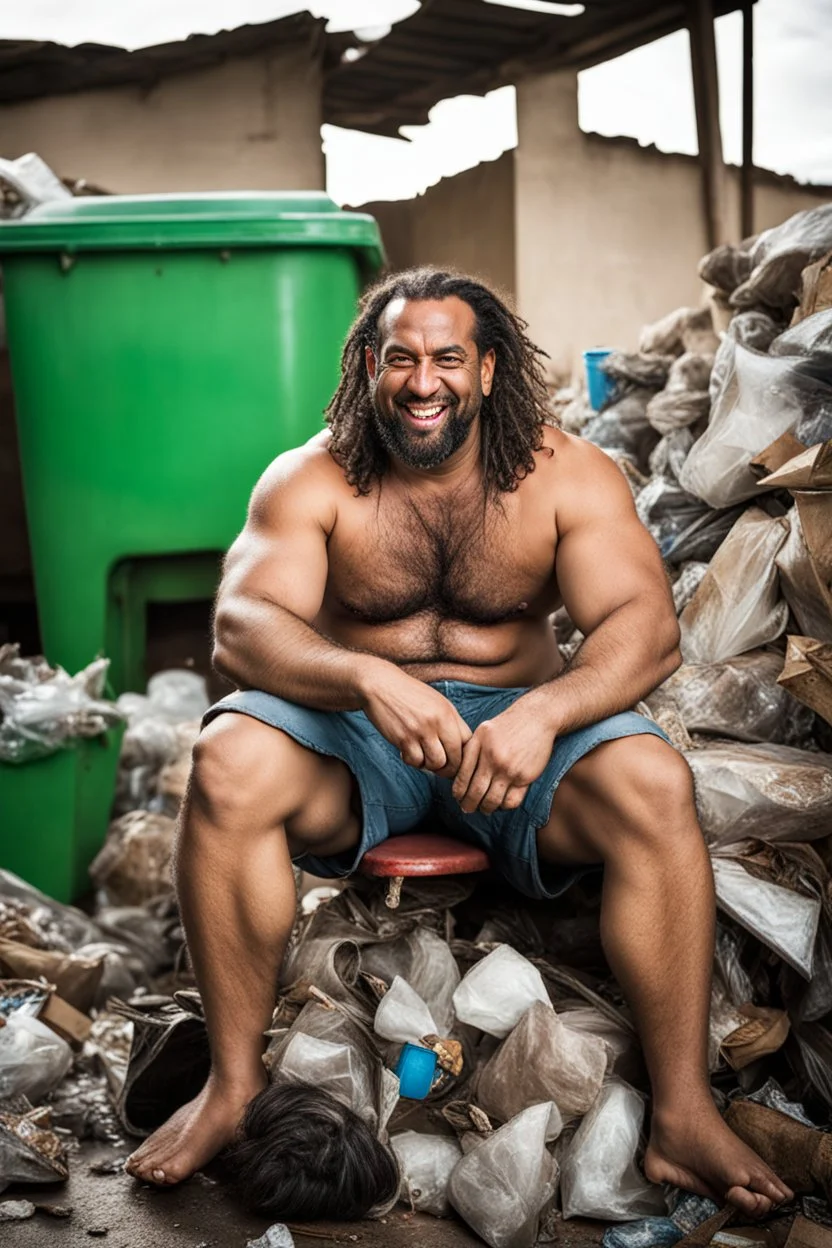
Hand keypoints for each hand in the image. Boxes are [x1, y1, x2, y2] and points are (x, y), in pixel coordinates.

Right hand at [361, 666, 471, 776]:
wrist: (381, 685)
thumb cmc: (409, 694)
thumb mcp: (436, 702)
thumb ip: (449, 722)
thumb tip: (460, 747)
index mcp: (449, 712)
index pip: (468, 742)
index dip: (464, 755)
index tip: (456, 758)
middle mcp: (438, 722)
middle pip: (456, 758)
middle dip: (450, 768)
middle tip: (441, 769)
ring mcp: (421, 731)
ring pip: (437, 763)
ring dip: (430, 765)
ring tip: (422, 757)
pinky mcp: (404, 738)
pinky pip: (415, 761)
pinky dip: (413, 761)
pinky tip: (408, 752)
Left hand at [452, 697, 555, 813]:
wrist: (536, 718)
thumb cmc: (507, 726)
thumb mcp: (483, 732)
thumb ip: (470, 750)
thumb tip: (457, 774)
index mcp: (478, 747)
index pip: (463, 778)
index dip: (458, 792)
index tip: (458, 798)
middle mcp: (492, 759)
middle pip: (476, 792)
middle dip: (468, 805)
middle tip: (467, 809)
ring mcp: (509, 770)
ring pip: (492, 800)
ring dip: (486, 808)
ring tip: (484, 809)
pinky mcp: (525, 777)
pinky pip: (511, 801)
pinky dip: (504, 807)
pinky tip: (501, 804)